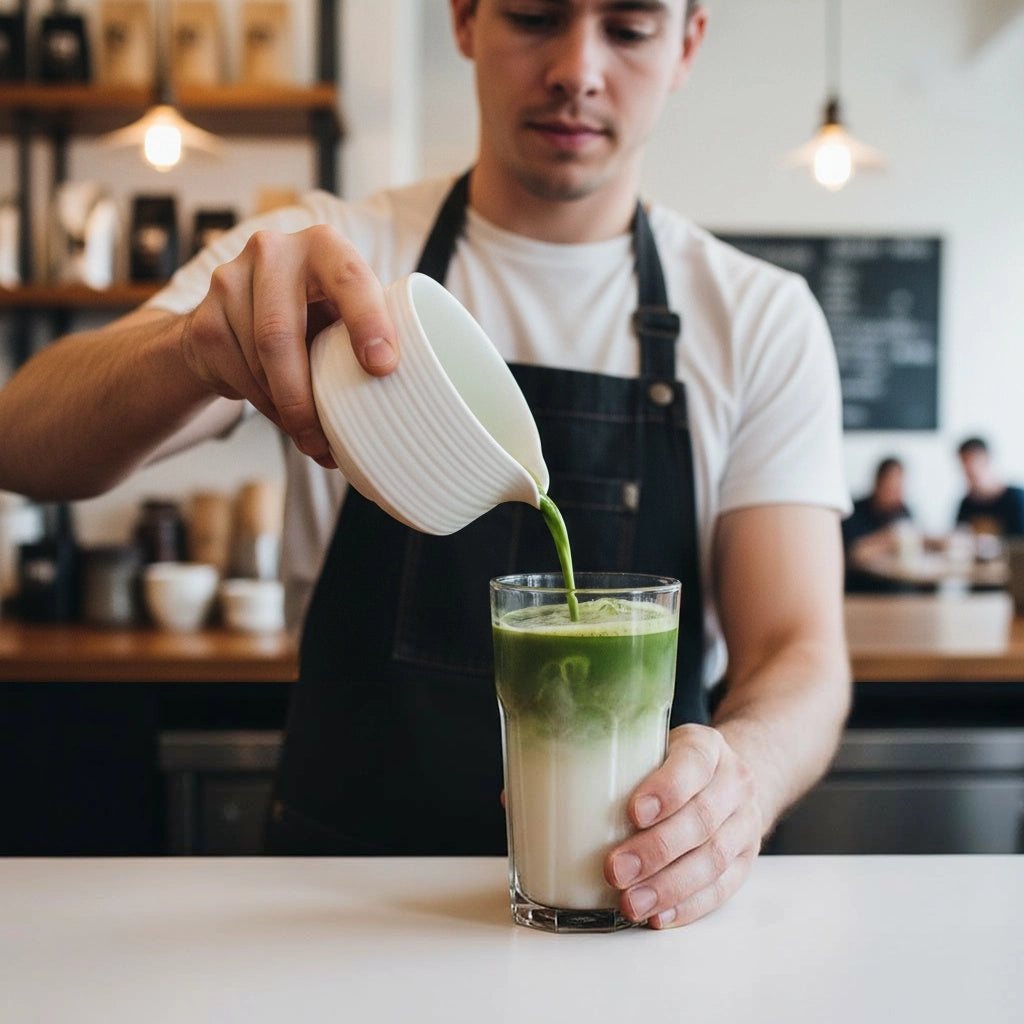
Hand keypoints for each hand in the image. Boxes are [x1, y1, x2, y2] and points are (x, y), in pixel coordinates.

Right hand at [180, 224, 398, 466]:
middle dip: (304, 397)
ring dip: (288, 410)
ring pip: (258, 362)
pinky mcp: (205, 319)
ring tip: (313, 440)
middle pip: (281, 334)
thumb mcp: (343, 311)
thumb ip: (370, 330)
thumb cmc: (314, 316)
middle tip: (326, 441)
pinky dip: (267, 407)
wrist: (239, 316)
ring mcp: (230, 281)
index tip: (382, 368)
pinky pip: (238, 376)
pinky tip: (285, 421)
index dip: (367, 322)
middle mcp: (273, 251)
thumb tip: (416, 392)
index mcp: (323, 246)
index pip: (349, 278)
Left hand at [605, 723, 762, 928]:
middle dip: (656, 849)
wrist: (725, 777)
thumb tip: (528, 797)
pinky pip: (723, 887)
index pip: (694, 763)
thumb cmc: (671, 764)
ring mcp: (746, 822)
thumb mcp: (649, 747)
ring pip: (714, 858)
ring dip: (669, 886)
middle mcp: (734, 781)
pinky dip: (689, 905)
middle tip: (615, 870)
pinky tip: (659, 915)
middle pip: (702, 818)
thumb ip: (610, 764)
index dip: (667, 789)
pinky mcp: (746, 859)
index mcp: (707, 746)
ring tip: (631, 902)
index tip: (633, 813)